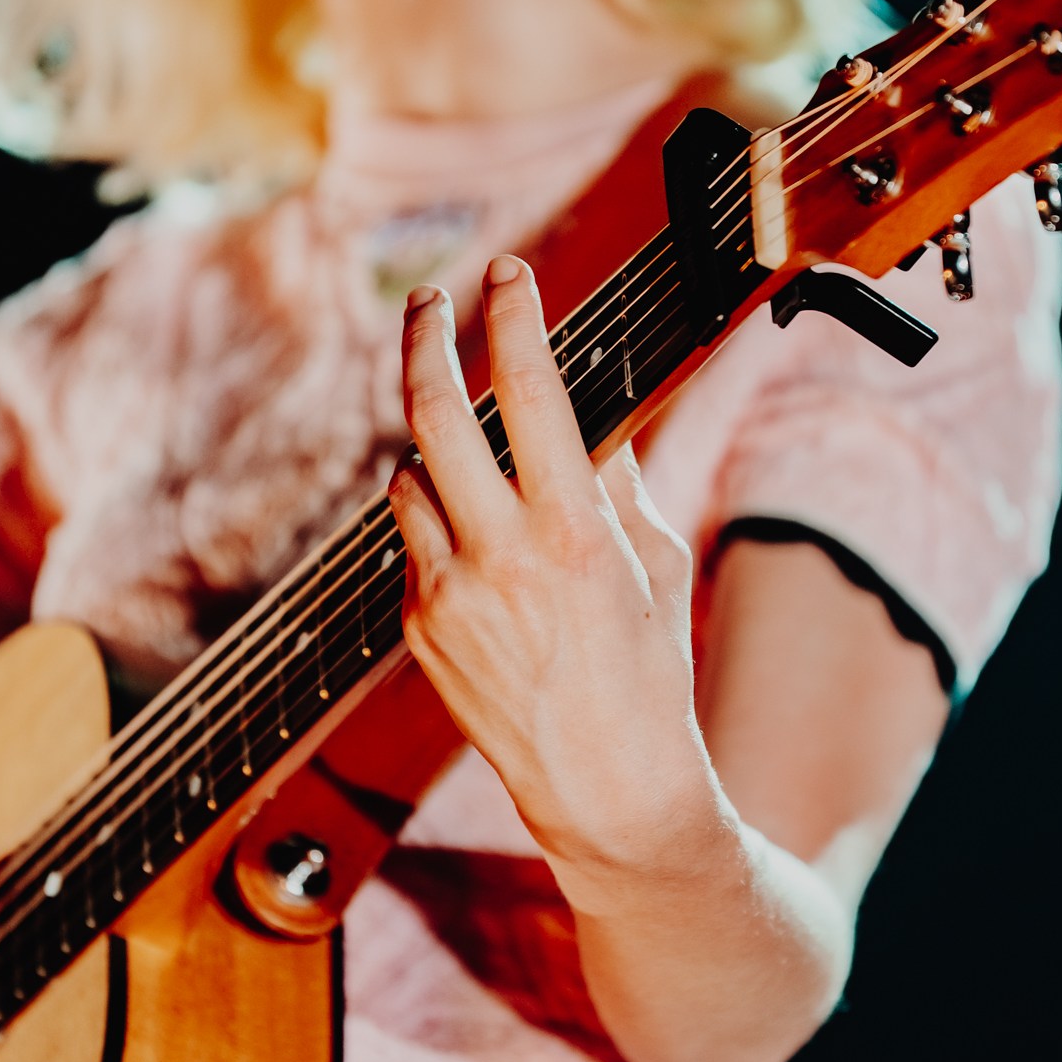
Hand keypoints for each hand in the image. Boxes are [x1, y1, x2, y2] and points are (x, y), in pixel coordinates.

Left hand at [386, 254, 710, 872]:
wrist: (605, 788)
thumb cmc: (648, 675)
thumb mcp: (652, 564)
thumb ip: (613, 481)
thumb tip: (589, 413)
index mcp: (574, 534)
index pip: (534, 392)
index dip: (516, 316)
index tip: (511, 273)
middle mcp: (499, 557)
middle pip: (434, 414)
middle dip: (425, 337)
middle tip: (429, 299)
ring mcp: (445, 595)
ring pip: (409, 475)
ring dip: (436, 448)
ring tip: (475, 457)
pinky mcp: (416, 626)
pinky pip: (413, 539)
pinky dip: (439, 518)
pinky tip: (479, 549)